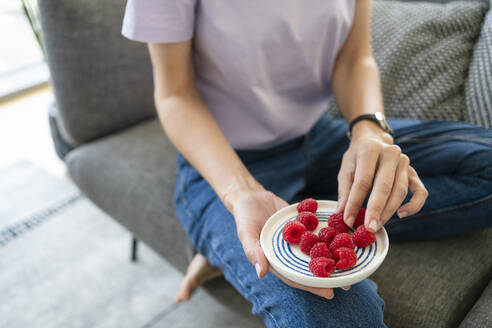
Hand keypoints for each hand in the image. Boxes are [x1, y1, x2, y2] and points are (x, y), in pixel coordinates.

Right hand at [227, 189, 342, 298]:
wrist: (250, 197)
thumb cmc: (244, 218)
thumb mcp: (246, 234)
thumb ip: (254, 252)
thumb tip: (261, 273)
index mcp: (277, 260)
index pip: (296, 277)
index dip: (312, 286)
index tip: (330, 292)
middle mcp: (290, 252)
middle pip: (311, 267)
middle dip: (329, 275)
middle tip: (349, 281)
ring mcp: (298, 239)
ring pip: (317, 250)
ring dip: (333, 255)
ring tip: (353, 260)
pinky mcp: (303, 225)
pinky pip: (317, 230)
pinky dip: (330, 232)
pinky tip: (345, 233)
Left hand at [337, 121, 427, 231]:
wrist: (373, 139)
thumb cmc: (357, 158)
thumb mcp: (346, 170)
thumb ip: (345, 192)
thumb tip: (340, 215)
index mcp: (370, 150)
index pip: (363, 181)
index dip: (355, 203)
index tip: (348, 220)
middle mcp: (390, 154)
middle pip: (384, 186)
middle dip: (376, 210)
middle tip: (368, 228)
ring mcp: (404, 162)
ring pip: (400, 191)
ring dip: (389, 211)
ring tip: (377, 225)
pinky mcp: (413, 172)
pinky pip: (420, 191)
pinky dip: (414, 205)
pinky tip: (401, 215)